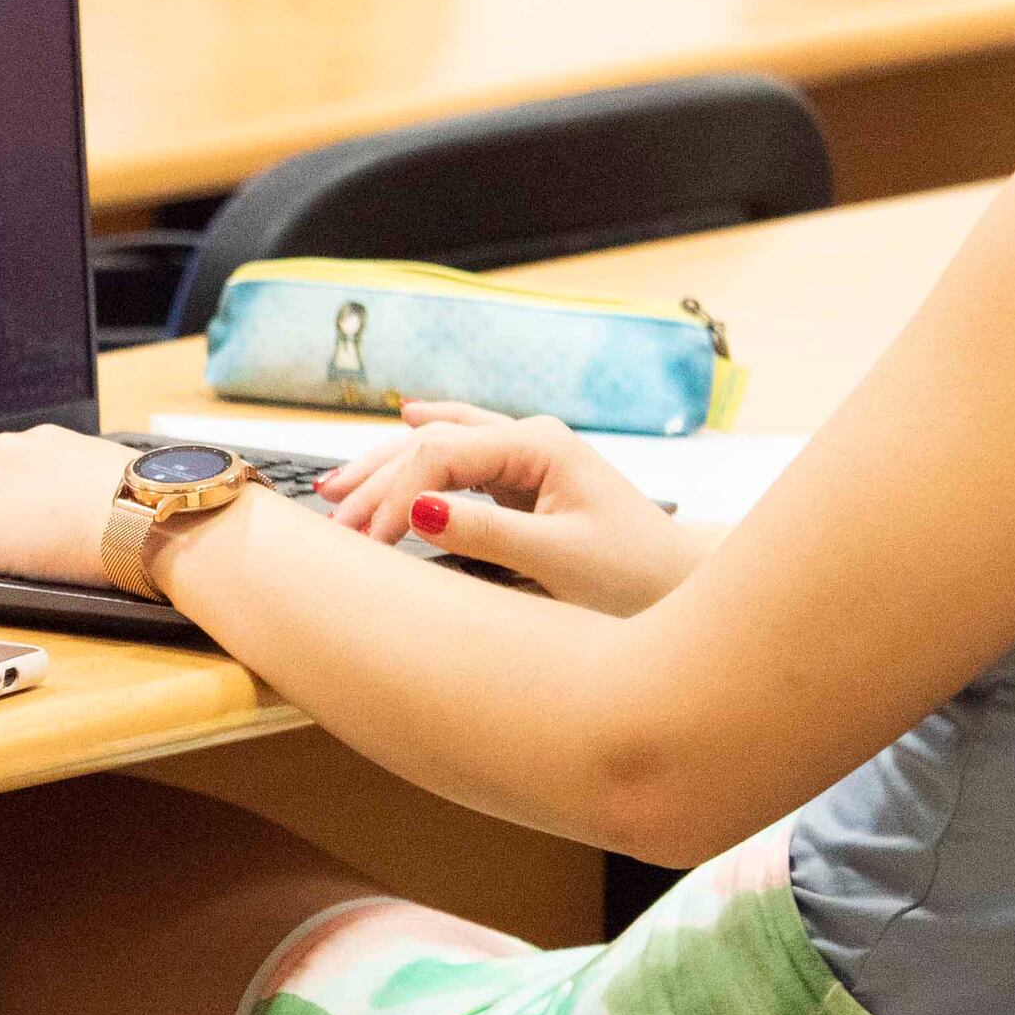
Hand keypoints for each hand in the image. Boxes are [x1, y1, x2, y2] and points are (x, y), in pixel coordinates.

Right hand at [312, 402, 708, 615]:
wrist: (685, 590)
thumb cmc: (635, 578)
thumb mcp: (557, 561)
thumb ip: (486, 534)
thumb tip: (416, 511)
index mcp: (541, 445)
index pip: (442, 455)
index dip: (396, 495)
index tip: (367, 540)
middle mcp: (531, 440)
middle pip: (433, 441)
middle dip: (377, 477)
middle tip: (330, 512)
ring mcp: (528, 458)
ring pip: (441, 445)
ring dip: (389, 465)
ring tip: (335, 486)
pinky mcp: (527, 483)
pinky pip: (458, 460)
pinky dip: (421, 456)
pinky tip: (403, 424)